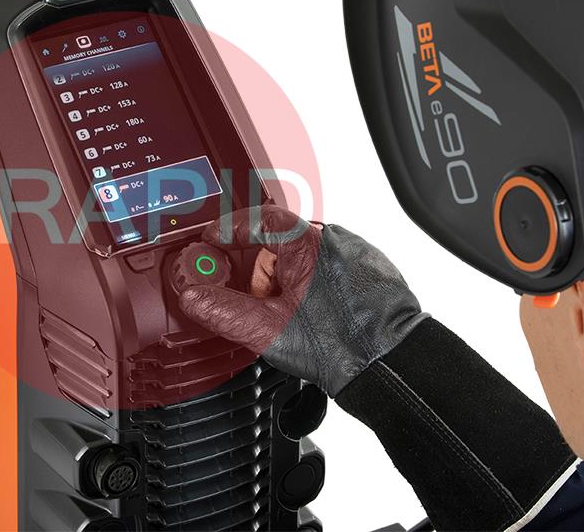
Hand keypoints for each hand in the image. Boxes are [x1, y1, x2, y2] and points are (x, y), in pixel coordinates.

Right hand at [178, 205, 426, 395]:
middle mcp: (334, 239)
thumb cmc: (338, 346)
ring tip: (288, 313)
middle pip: (281, 240)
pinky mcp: (371, 269)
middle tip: (252, 295)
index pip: (258, 218)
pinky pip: (330, 266)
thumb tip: (194, 296)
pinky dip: (314, 283)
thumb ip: (224, 310)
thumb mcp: (267, 329)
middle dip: (261, 267)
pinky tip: (313, 313)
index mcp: (306, 244)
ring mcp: (356, 253)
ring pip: (307, 254)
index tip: (214, 240)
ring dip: (289, 278)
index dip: (231, 229)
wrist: (389, 365)